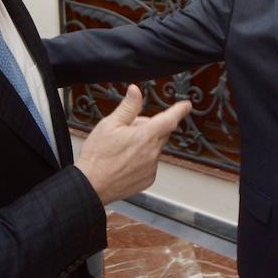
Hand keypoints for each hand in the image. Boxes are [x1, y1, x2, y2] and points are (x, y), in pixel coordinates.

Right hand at [75, 84, 191, 205]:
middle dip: (148, 127)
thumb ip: (127, 107)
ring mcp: (151, 167)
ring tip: (121, 150)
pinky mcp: (148, 179)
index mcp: (145, 136)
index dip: (179, 110)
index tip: (186, 105)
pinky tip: (124, 162)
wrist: (91, 185)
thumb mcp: (109, 124)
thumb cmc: (98, 156)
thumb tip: (135, 91)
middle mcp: (152, 152)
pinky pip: (150, 163)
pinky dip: (142, 159)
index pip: (169, 119)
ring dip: (144, 144)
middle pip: (160, 133)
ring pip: (154, 148)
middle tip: (126, 130)